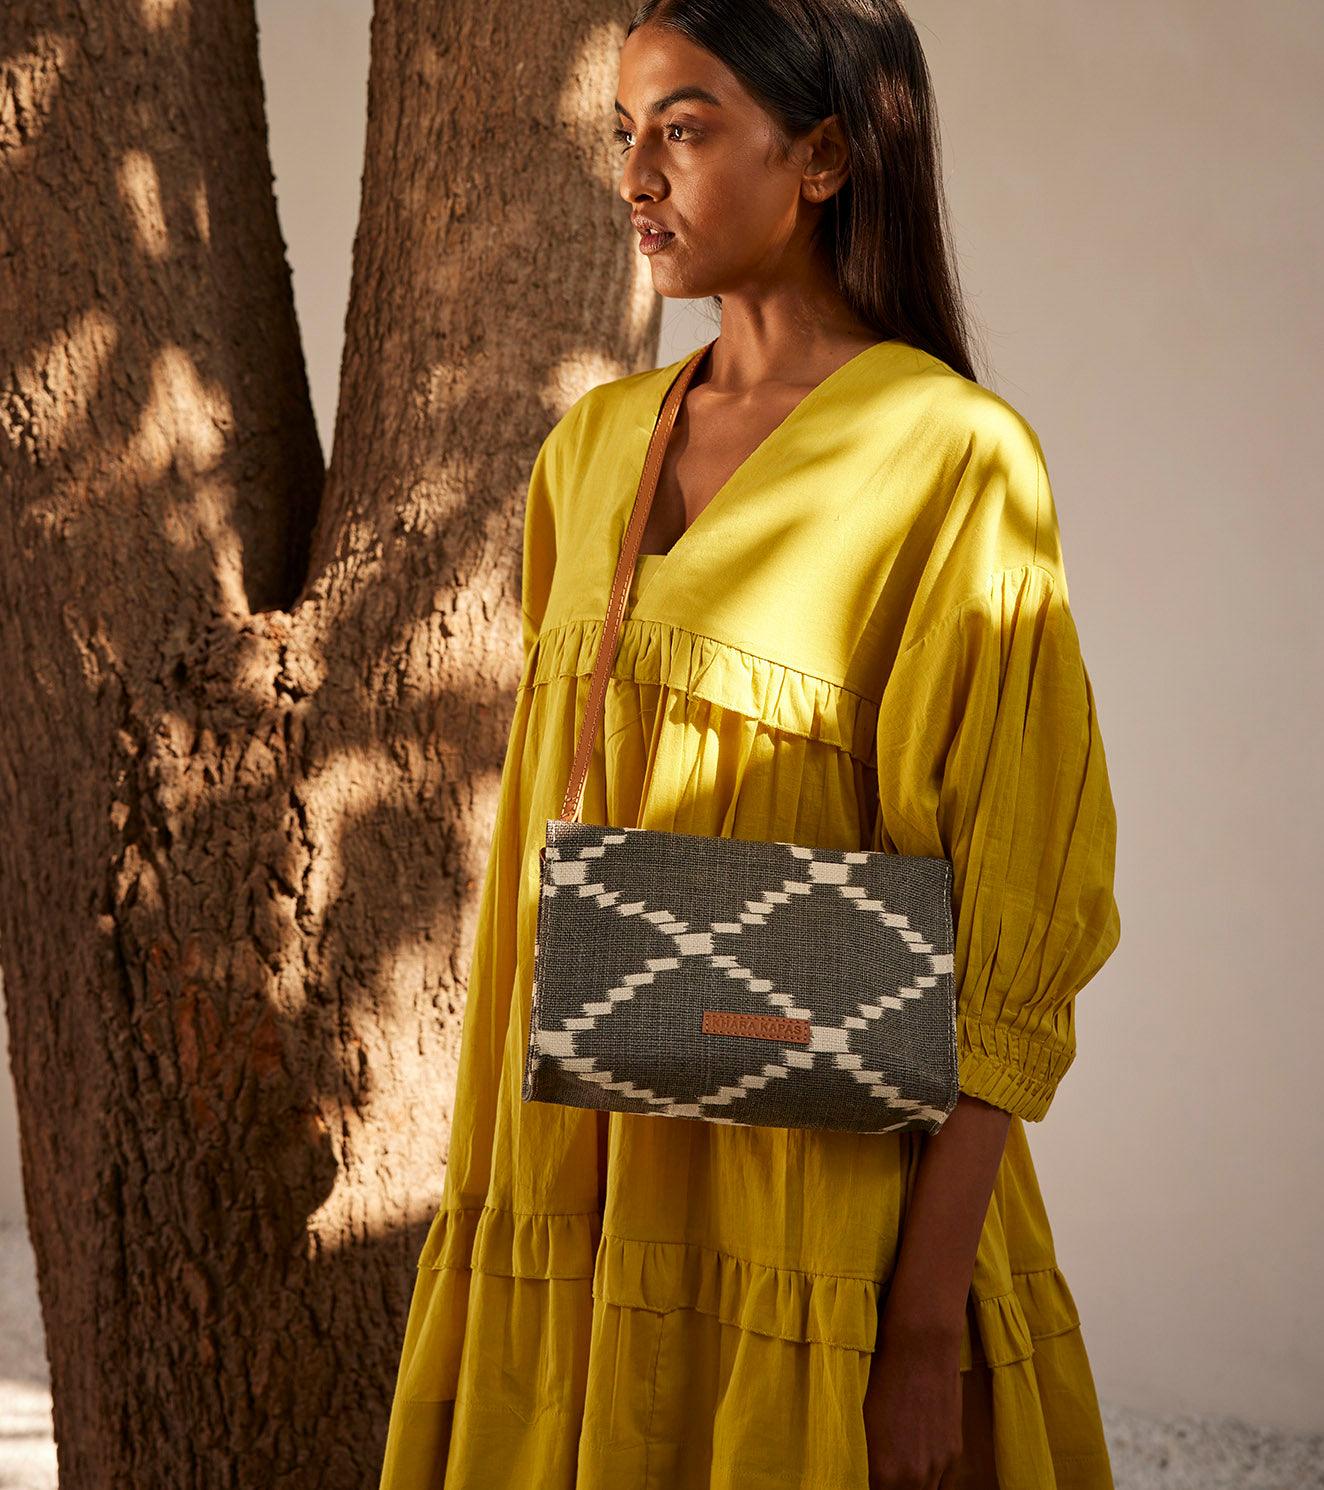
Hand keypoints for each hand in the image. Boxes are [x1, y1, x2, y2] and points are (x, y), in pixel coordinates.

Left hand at [862, 1317, 962, 1489]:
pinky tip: (920, 1476)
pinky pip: (944, 1485)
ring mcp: (937, 1466)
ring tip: (900, 1477)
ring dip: (911, 1488)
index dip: (871, 1487)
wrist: (921, 1348)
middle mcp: (912, 1476)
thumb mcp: (862, 1422)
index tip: (869, 1480)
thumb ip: (865, 1458)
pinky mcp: (953, 1452)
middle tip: (883, 1478)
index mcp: (883, 1472)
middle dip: (890, 1488)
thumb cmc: (882, 1377)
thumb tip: (863, 1471)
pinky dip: (931, 1483)